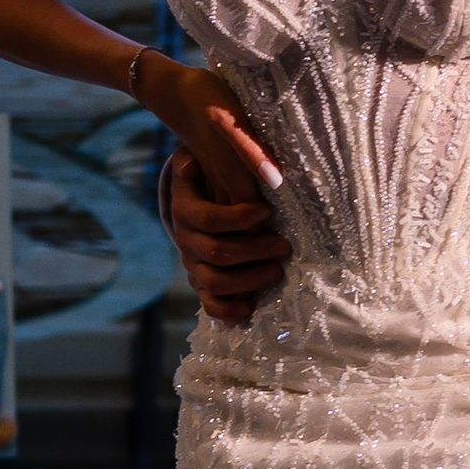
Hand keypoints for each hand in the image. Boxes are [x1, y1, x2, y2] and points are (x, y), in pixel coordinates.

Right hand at [165, 144, 290, 321]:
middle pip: (218, 252)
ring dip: (249, 279)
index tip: (267, 211)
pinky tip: (251, 306)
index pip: (209, 219)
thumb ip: (199, 159)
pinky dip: (229, 310)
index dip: (238, 217)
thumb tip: (191, 162)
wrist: (194, 203)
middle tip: (285, 246)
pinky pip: (210, 304)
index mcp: (184, 211)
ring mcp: (192, 265)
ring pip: (215, 281)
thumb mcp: (202, 162)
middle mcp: (185, 241)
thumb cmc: (209, 178)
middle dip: (255, 250)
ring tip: (277, 270)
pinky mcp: (202, 284)